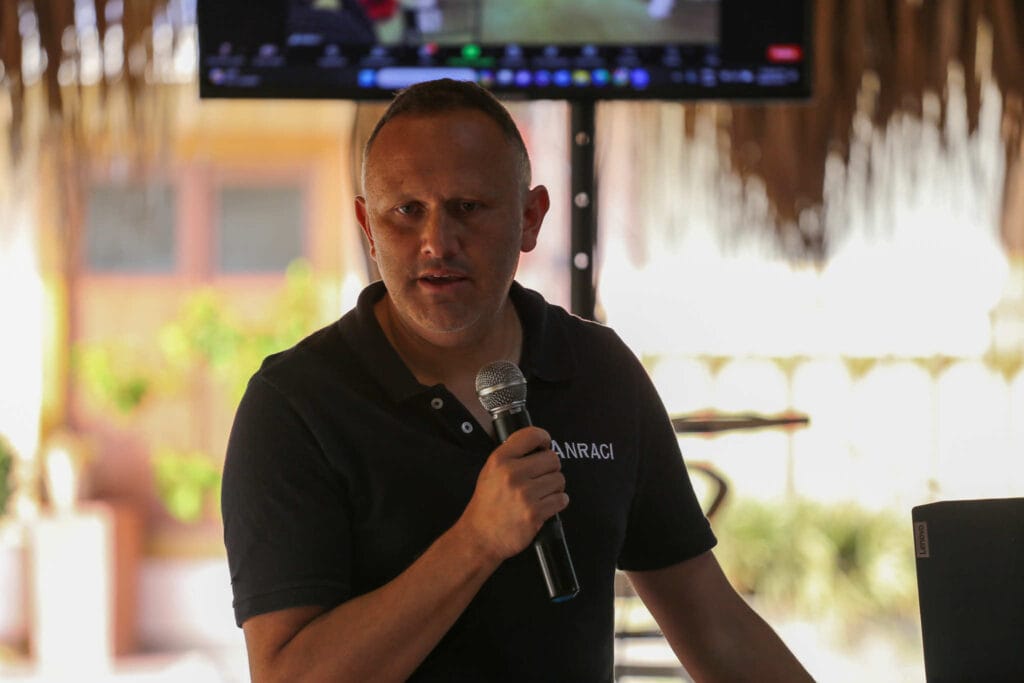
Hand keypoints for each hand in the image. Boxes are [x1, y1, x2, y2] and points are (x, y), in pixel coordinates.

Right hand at [459, 426, 568, 562]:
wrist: (480, 536)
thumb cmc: (487, 504)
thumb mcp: (490, 471)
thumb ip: (512, 455)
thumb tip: (539, 446)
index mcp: (499, 460)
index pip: (532, 435)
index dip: (544, 438)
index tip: (545, 445)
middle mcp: (512, 474)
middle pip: (552, 458)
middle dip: (551, 468)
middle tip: (542, 477)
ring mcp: (524, 494)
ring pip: (559, 479)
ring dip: (555, 487)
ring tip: (541, 493)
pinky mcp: (534, 513)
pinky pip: (561, 499)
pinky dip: (558, 502)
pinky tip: (546, 505)